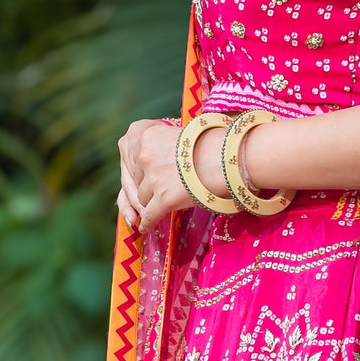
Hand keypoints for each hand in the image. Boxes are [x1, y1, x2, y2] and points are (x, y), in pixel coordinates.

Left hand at [117, 116, 206, 231]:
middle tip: (143, 201)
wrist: (232, 156)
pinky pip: (149, 216)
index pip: (127, 158)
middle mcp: (143, 153)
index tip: (136, 183)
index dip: (133, 174)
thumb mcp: (174, 135)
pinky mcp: (164, 197)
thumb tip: (140, 171)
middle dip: (140, 191)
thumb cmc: (211, 144)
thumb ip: (154, 147)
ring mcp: (153, 176)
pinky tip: (146, 228)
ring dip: (151, 203)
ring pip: (141, 198)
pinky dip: (148, 223)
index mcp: (142, 132)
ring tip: (163, 204)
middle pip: (133, 180)